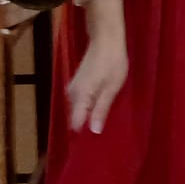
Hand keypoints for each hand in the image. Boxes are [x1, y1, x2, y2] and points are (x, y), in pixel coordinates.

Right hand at [68, 0, 128, 133]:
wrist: (106, 38)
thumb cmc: (113, 62)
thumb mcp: (112, 87)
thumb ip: (102, 109)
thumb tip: (94, 131)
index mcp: (80, 96)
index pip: (75, 124)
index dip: (84, 135)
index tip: (95, 145)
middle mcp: (71, 94)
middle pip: (76, 118)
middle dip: (87, 126)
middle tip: (104, 135)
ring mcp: (73, 88)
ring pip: (78, 110)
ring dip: (88, 116)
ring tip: (104, 123)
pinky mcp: (77, 84)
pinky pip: (80, 102)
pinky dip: (88, 107)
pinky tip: (100, 109)